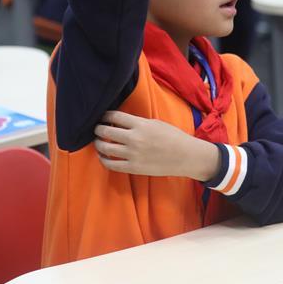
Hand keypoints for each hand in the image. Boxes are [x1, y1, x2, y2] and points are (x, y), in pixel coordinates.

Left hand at [94, 110, 220, 179]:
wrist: (186, 156)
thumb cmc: (173, 137)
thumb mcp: (156, 123)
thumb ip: (137, 122)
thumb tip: (119, 122)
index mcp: (141, 125)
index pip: (114, 116)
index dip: (105, 115)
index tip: (103, 117)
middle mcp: (134, 139)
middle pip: (105, 131)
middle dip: (98, 128)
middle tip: (97, 128)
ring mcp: (133, 154)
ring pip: (105, 147)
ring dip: (98, 143)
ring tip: (98, 141)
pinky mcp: (133, 168)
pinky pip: (110, 164)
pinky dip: (103, 159)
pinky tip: (103, 155)